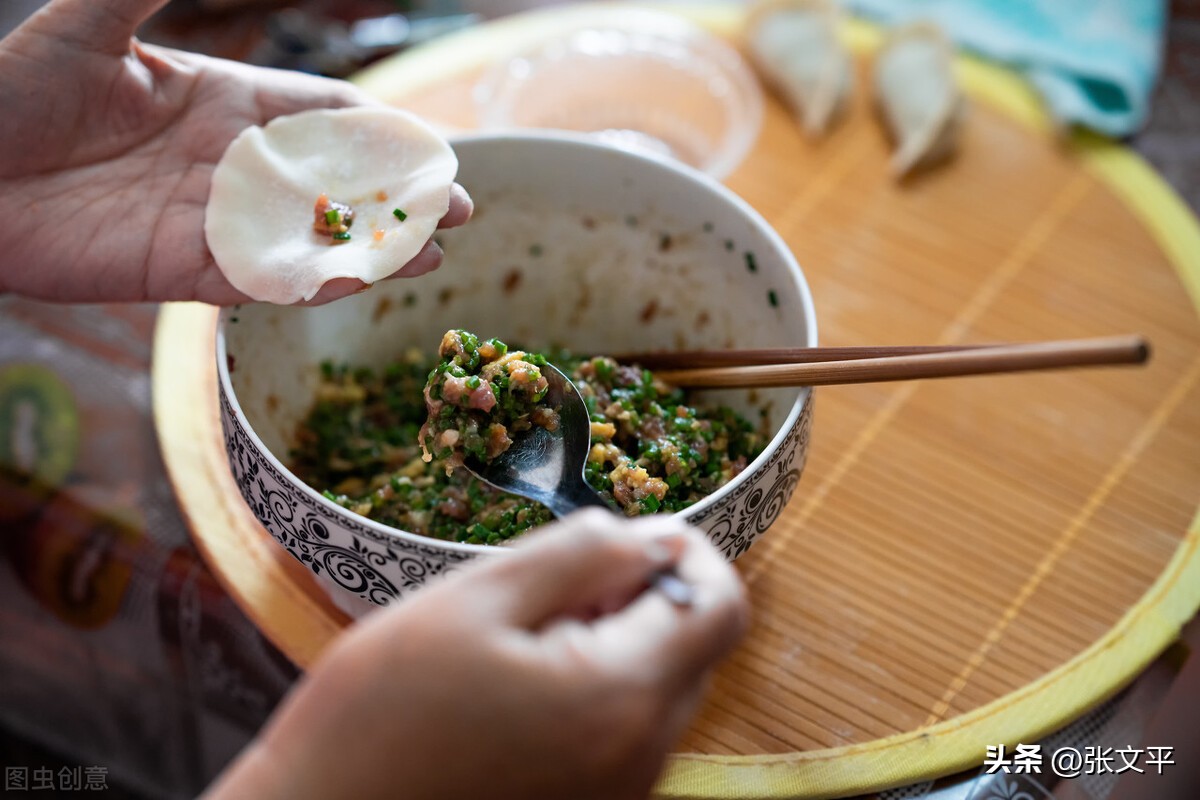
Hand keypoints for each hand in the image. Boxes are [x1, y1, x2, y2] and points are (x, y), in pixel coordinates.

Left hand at [0, 0, 471, 304]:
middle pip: (334, 184)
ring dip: (375, 248)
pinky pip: (265, 281)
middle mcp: (227, 165)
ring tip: (437, 254)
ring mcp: (210, 222)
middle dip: (397, 197)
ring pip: (312, 238)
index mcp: (219, 100)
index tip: (430, 148)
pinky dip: (318, 283)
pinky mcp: (184, 273)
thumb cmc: (9, 95)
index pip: (319, 117)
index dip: (377, 133)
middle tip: (459, 209)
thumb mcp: (86, 28)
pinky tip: (367, 280)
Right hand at [204, 511, 748, 799]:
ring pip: (657, 689)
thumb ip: (581, 555)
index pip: (720, 606)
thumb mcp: (474, 600)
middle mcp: (640, 758)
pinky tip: (514, 688)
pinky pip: (622, 732)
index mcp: (621, 698)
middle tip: (549, 585)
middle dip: (642, 596)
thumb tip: (654, 537)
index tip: (625, 537)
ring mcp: (618, 793)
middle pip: (692, 648)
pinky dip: (592, 690)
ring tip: (517, 639)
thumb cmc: (378, 713)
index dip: (688, 552)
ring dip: (613, 642)